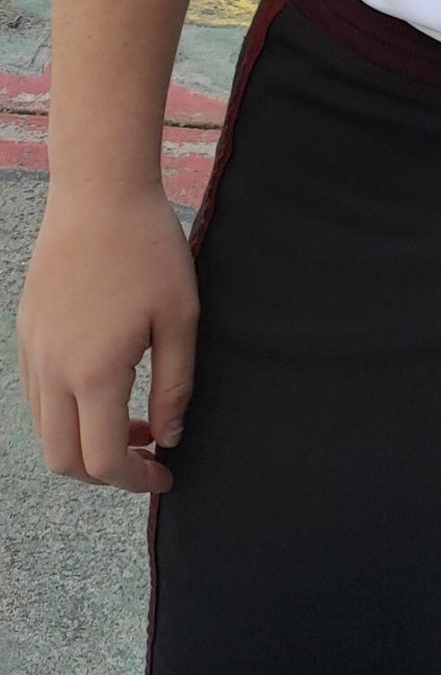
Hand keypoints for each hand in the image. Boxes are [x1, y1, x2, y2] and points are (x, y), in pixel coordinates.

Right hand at [17, 186, 197, 493]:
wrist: (100, 193)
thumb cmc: (149, 250)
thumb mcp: (181, 318)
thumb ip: (174, 386)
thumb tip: (168, 437)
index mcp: (92, 372)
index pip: (103, 460)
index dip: (136, 481)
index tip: (166, 475)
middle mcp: (52, 371)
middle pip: (63, 460)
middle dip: (106, 474)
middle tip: (148, 457)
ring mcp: (33, 352)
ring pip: (45, 431)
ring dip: (85, 442)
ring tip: (134, 420)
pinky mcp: (26, 332)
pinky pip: (37, 396)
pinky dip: (67, 413)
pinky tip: (104, 388)